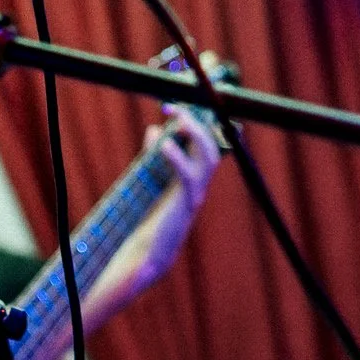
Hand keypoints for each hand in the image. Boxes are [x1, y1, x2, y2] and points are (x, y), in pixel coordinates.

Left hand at [131, 109, 221, 286]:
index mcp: (193, 178)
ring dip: (195, 133)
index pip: (207, 144)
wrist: (147, 256)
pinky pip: (187, 176)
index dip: (201, 122)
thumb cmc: (148, 220)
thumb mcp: (151, 181)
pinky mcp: (184, 205)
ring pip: (208, 158)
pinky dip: (176, 157)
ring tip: (178, 116)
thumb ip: (154, 156)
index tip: (181, 103)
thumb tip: (155, 129)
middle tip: (175, 106)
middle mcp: (199, 185)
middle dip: (198, 122)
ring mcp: (194, 195)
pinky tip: (164, 143)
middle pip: (213, 146)